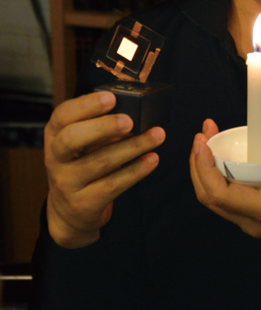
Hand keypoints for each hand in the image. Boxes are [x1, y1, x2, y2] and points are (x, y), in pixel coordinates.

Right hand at [45, 91, 165, 248]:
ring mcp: (67, 182)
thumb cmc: (81, 163)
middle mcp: (55, 158)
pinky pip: (114, 184)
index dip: (86, 105)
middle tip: (130, 120)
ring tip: (157, 135)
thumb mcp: (82, 141)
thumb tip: (135, 111)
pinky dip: (136, 170)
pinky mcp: (84, 203)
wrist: (70, 211)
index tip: (111, 98)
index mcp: (54, 134)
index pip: (62, 115)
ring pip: (100, 162)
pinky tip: (152, 158)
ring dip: (133, 146)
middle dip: (103, 127)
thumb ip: (100, 125)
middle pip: (71, 139)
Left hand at [190, 120, 260, 274]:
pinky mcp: (258, 217)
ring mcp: (254, 221)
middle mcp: (253, 221)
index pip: (219, 194)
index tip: (202, 141)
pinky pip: (229, 198)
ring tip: (209, 140)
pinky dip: (219, 176)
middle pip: (209, 197)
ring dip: (206, 169)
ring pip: (217, 199)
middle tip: (203, 134)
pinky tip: (226, 157)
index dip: (204, 167)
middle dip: (198, 164)